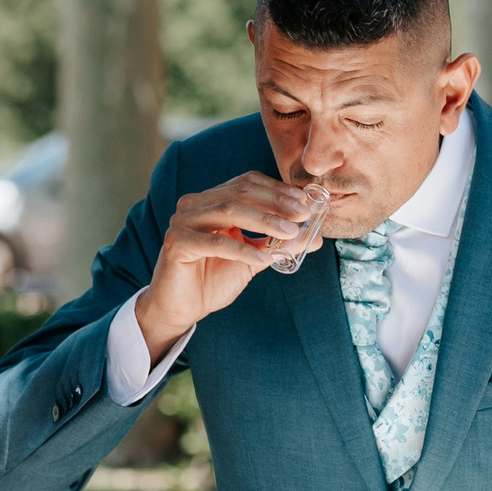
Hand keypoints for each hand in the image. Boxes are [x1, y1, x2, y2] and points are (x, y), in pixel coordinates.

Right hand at [134, 171, 322, 357]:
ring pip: (229, 211)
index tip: (305, 202)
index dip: (277, 190)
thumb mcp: (254, 259)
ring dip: (264, 221)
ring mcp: (183, 221)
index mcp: (212, 200)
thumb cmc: (214, 279)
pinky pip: (216, 243)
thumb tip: (315, 237)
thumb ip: (279, 245)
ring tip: (289, 233)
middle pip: (240, 192)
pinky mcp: (176, 243)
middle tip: (303, 215)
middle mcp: (195, 204)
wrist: (182, 307)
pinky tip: (263, 260)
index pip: (248, 183)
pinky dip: (243, 250)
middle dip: (276, 202)